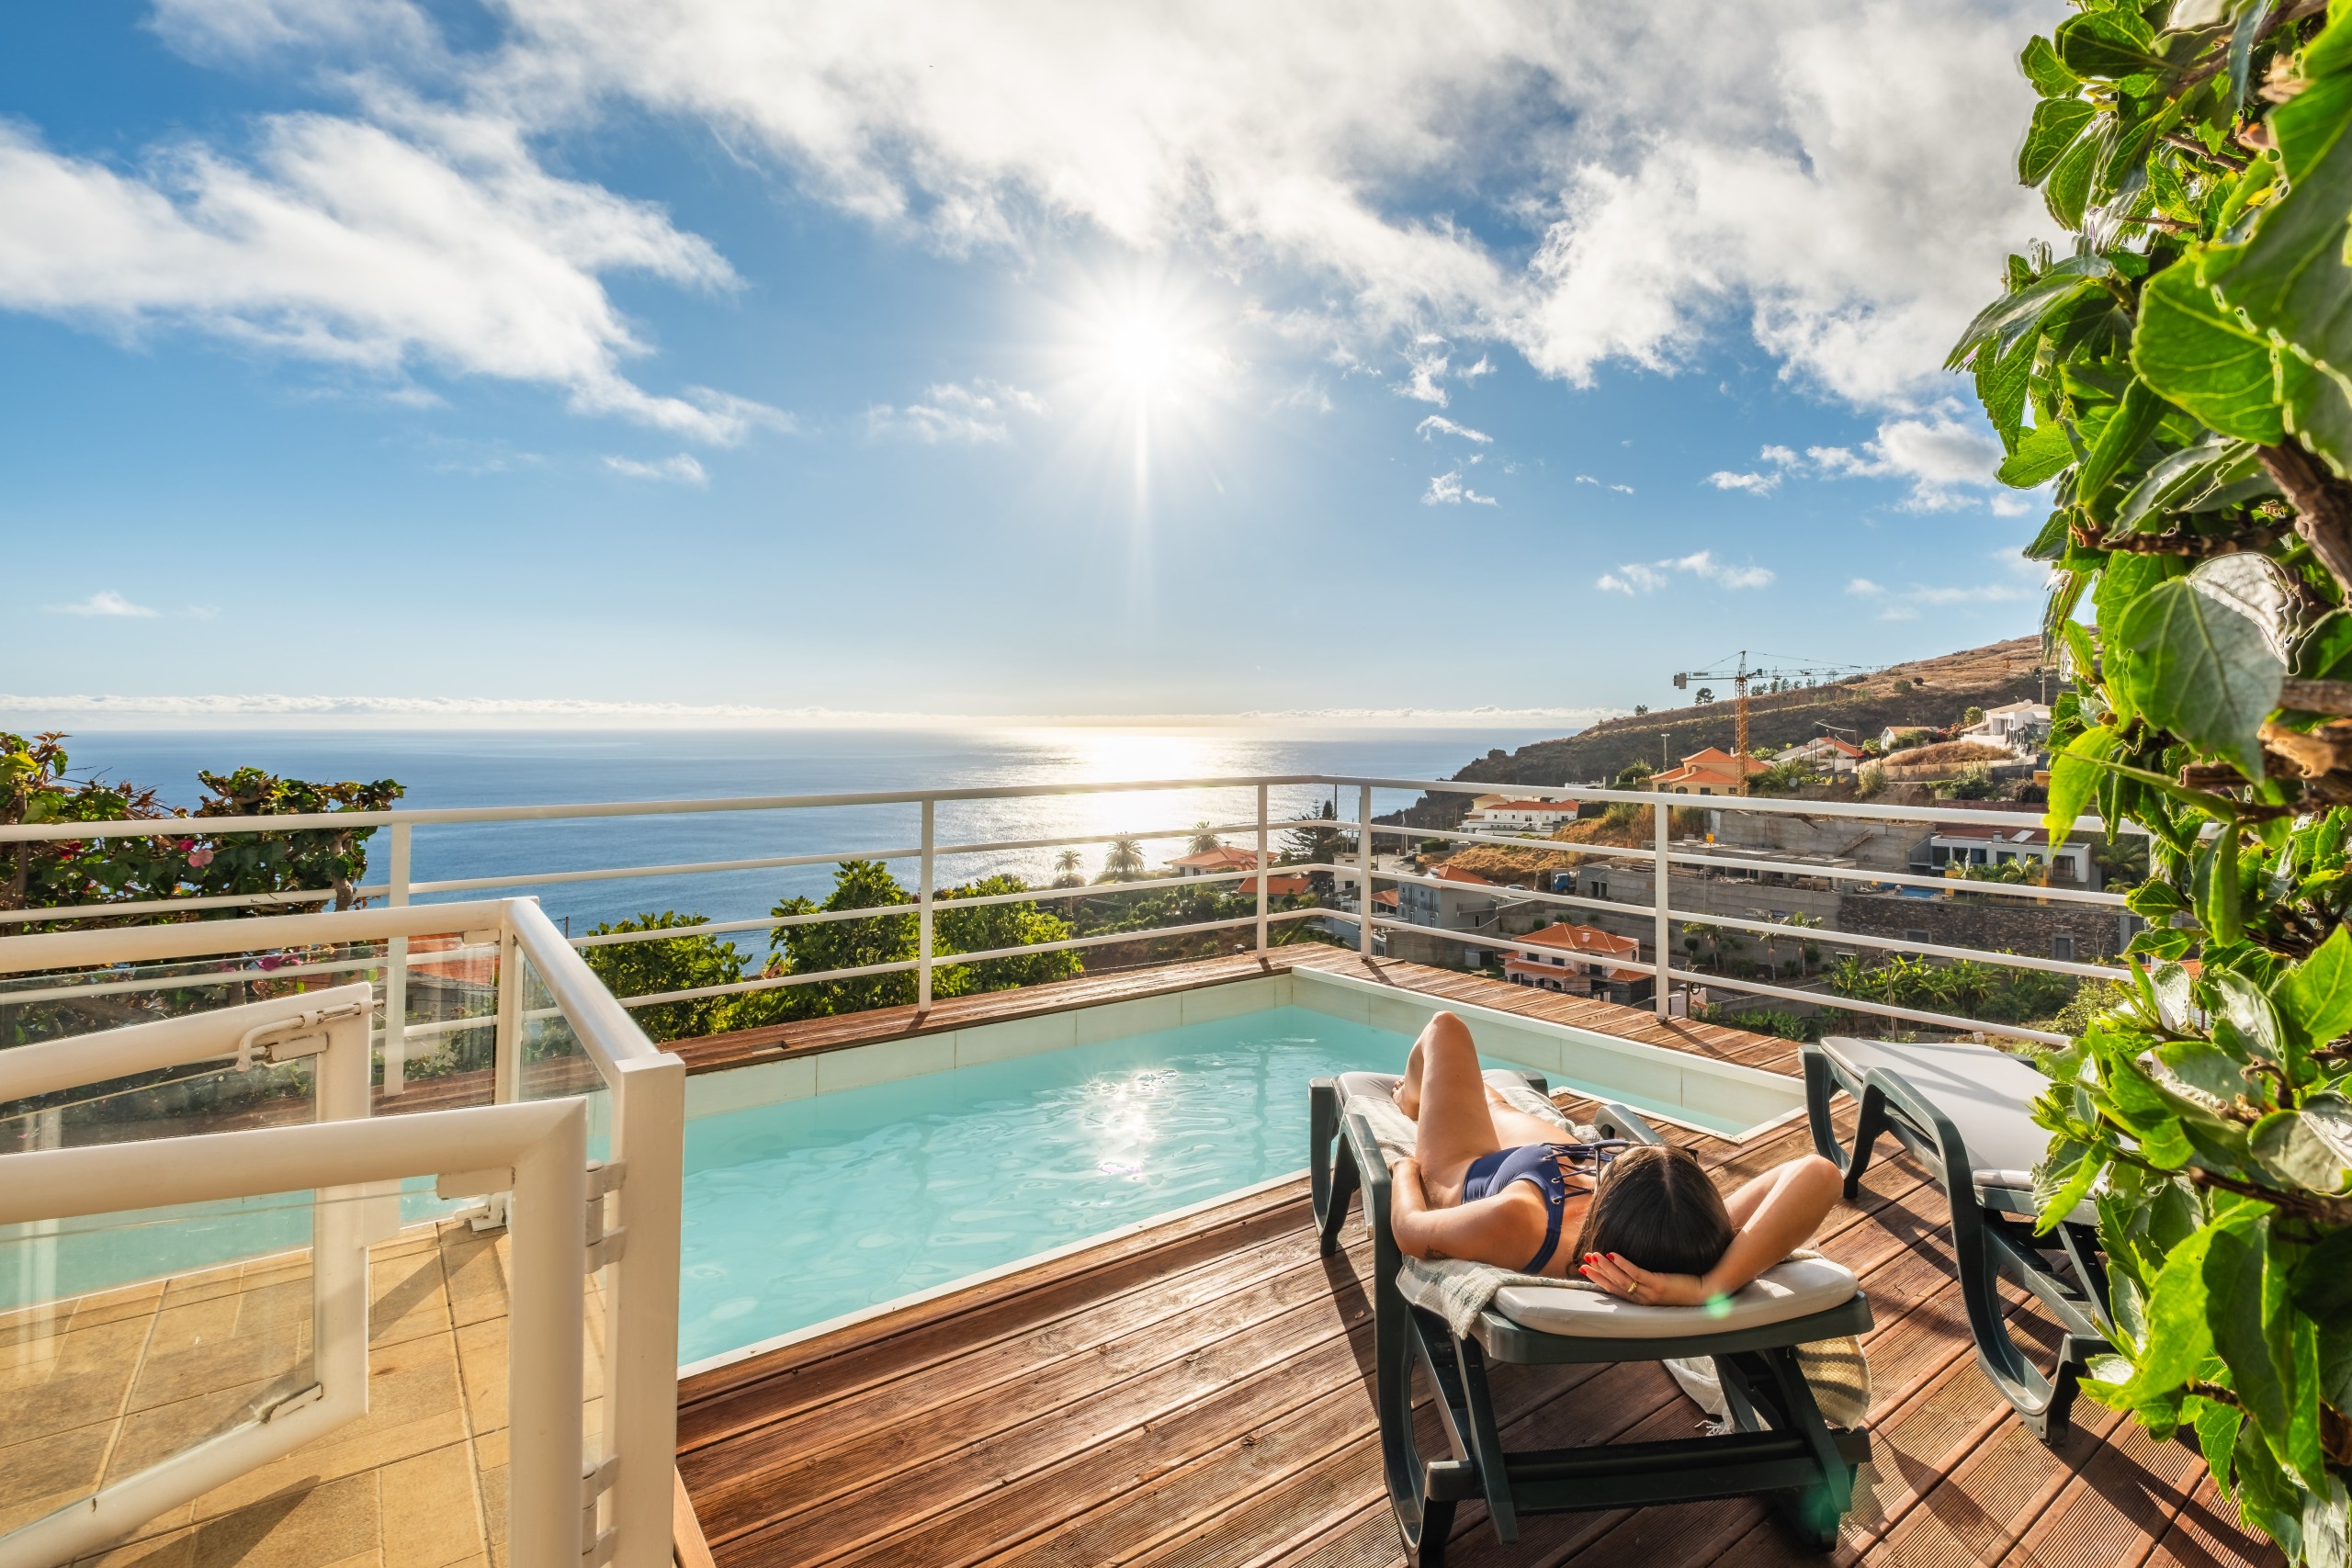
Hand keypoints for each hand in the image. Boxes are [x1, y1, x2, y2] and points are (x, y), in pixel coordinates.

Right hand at [1578, 1251, 1709, 1307]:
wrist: (1706, 1294)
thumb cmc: (1685, 1288)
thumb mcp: (1662, 1287)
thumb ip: (1647, 1282)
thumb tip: (1633, 1270)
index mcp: (1642, 1301)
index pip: (1615, 1290)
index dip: (1599, 1280)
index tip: (1585, 1269)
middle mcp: (1643, 1299)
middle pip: (1614, 1286)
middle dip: (1597, 1274)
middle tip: (1583, 1262)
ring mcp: (1650, 1292)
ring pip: (1622, 1279)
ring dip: (1606, 1267)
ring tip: (1594, 1256)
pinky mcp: (1658, 1283)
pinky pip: (1636, 1273)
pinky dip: (1623, 1264)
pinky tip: (1613, 1254)